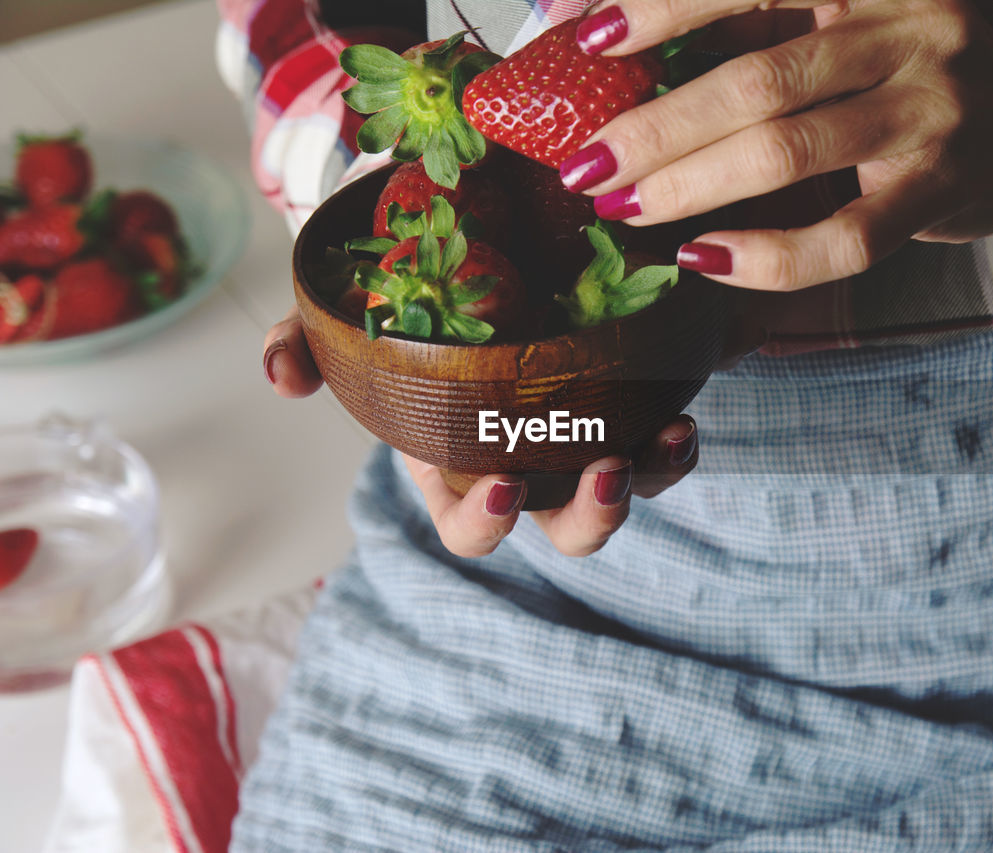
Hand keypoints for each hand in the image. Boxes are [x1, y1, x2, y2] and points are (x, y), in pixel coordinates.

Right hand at [262, 308, 698, 556]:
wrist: (474, 229)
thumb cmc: (409, 285)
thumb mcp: (353, 308)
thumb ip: (308, 339)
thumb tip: (281, 378)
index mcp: (457, 460)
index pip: (469, 527)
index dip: (486, 526)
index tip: (506, 483)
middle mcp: (528, 459)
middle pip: (562, 529)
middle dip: (588, 518)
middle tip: (602, 468)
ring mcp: (582, 433)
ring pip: (623, 492)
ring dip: (645, 479)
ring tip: (662, 438)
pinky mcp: (628, 400)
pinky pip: (660, 445)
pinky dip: (674, 445)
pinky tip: (681, 418)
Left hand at [563, 0, 992, 290]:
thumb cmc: (915, 71)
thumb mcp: (849, 22)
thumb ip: (758, 25)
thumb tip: (615, 36)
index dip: (662, 5)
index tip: (581, 36)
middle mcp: (906, 27)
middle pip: (757, 79)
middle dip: (655, 126)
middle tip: (584, 164)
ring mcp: (929, 111)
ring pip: (790, 153)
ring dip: (691, 186)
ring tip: (625, 206)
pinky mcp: (942, 190)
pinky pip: (845, 239)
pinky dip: (766, 256)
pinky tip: (706, 259)